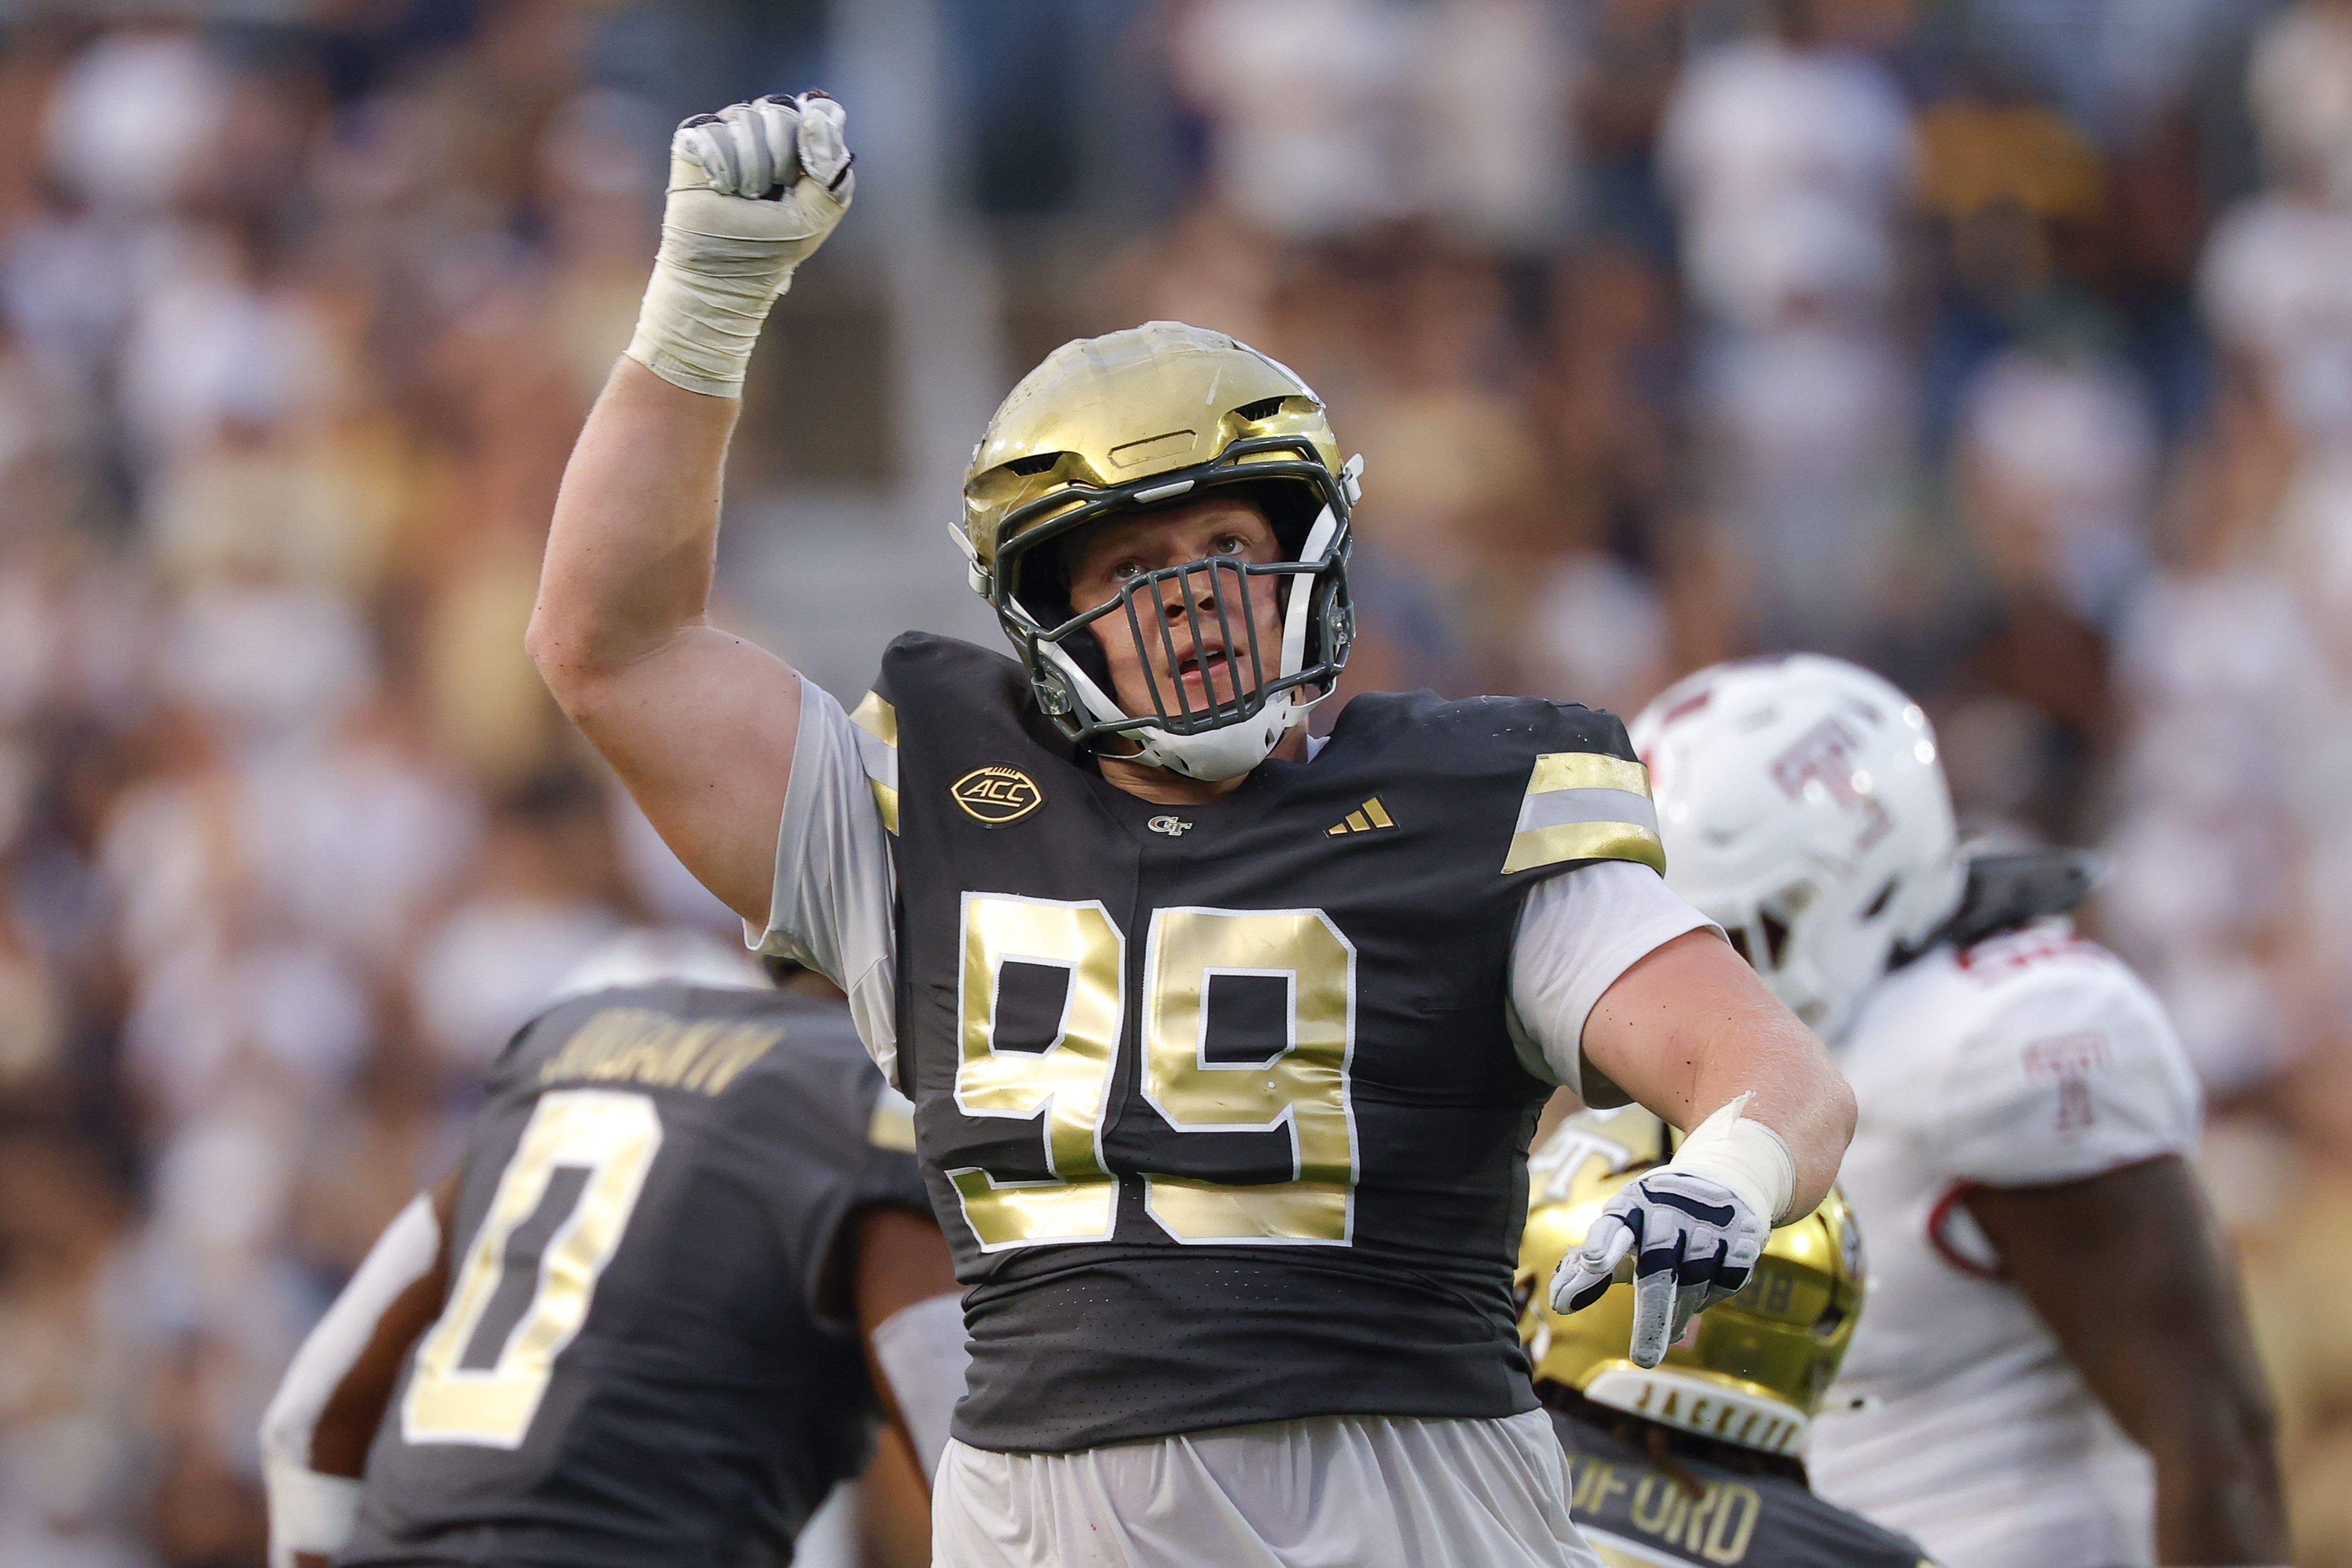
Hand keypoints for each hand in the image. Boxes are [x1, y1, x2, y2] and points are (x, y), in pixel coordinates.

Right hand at [626, 92, 854, 397]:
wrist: (721, 275)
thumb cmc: (770, 248)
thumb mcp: (816, 213)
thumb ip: (829, 164)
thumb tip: (820, 108)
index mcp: (798, 145)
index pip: (815, 112)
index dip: (811, 138)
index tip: (801, 177)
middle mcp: (763, 130)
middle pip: (781, 111)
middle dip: (780, 161)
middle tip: (768, 195)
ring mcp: (728, 131)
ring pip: (746, 119)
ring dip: (750, 172)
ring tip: (743, 197)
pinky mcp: (694, 138)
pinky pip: (713, 132)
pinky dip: (721, 169)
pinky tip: (719, 189)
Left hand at [1548, 1167, 1767, 1367]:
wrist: (1724, 1180)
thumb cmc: (1656, 1218)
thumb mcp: (1624, 1230)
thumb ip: (1593, 1269)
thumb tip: (1559, 1305)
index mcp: (1631, 1207)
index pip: (1613, 1228)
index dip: (1603, 1246)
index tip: (1592, 1262)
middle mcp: (1668, 1210)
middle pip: (1658, 1269)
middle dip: (1651, 1318)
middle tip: (1643, 1360)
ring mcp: (1708, 1222)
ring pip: (1693, 1285)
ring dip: (1679, 1315)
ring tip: (1668, 1334)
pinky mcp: (1742, 1236)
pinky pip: (1725, 1282)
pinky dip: (1712, 1297)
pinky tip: (1702, 1291)